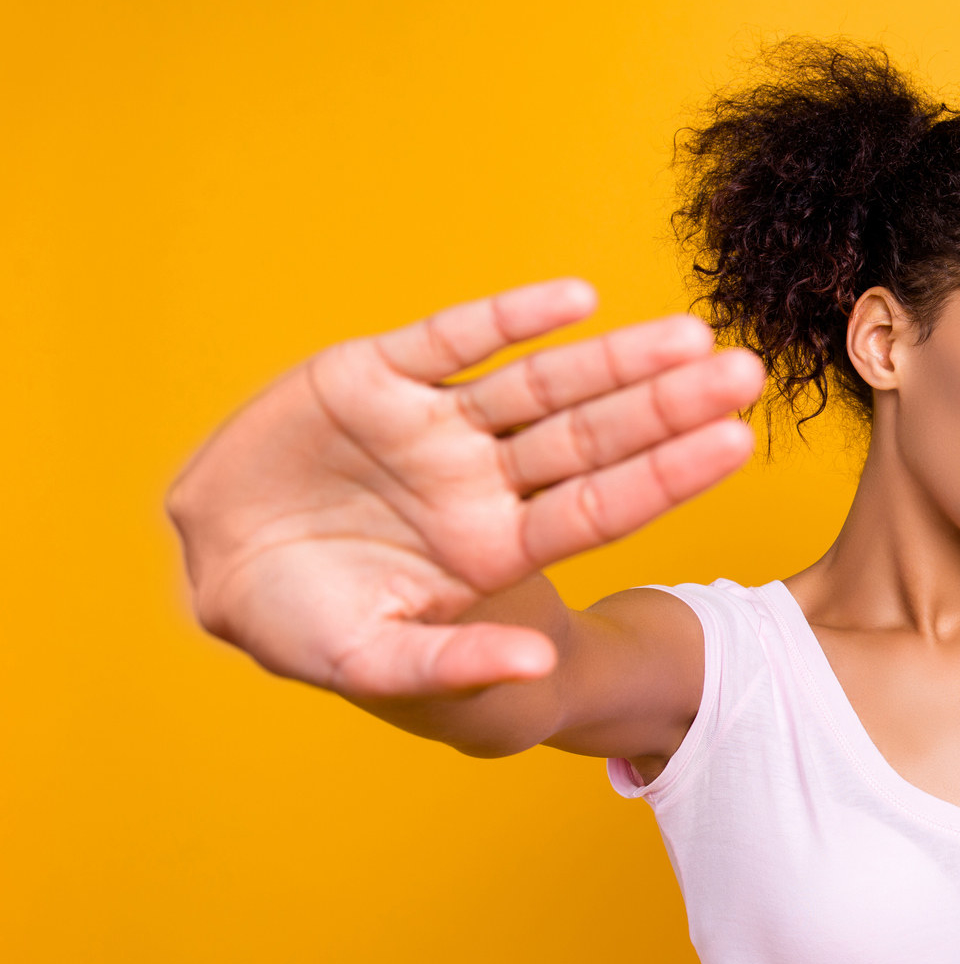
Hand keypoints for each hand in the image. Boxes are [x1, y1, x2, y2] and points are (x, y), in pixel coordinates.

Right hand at [167, 279, 762, 697]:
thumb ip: (452, 663)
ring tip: (689, 335)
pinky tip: (576, 299)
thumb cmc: (302, 625)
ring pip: (542, 385)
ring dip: (613, 359)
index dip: (669, 475)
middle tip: (745, 373)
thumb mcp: (372, 660)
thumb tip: (537, 663)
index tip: (736, 443)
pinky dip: (511, 317)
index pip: (604, 507)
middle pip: (595, 438)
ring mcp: (437, 424)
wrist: (211, 567)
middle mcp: (484, 480)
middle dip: (667, 407)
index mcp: (497, 548)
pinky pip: (454, 338)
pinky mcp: (377, 374)